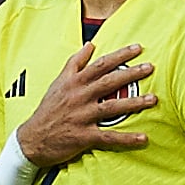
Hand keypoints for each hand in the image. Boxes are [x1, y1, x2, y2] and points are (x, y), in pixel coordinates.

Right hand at [15, 42, 157, 173]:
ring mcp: (81, 117)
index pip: (100, 64)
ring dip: (134, 103)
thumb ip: (75, 63)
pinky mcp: (83, 136)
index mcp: (74, 83)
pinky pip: (108, 137)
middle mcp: (79, 97)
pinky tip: (143, 138)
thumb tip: (90, 44)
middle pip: (109, 82)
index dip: (120, 55)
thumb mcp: (58, 82)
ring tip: (153, 99)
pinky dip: (126, 138)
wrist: (31, 139)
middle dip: (131, 73)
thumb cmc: (48, 110)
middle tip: (150, 68)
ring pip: (112, 107)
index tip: (138, 48)